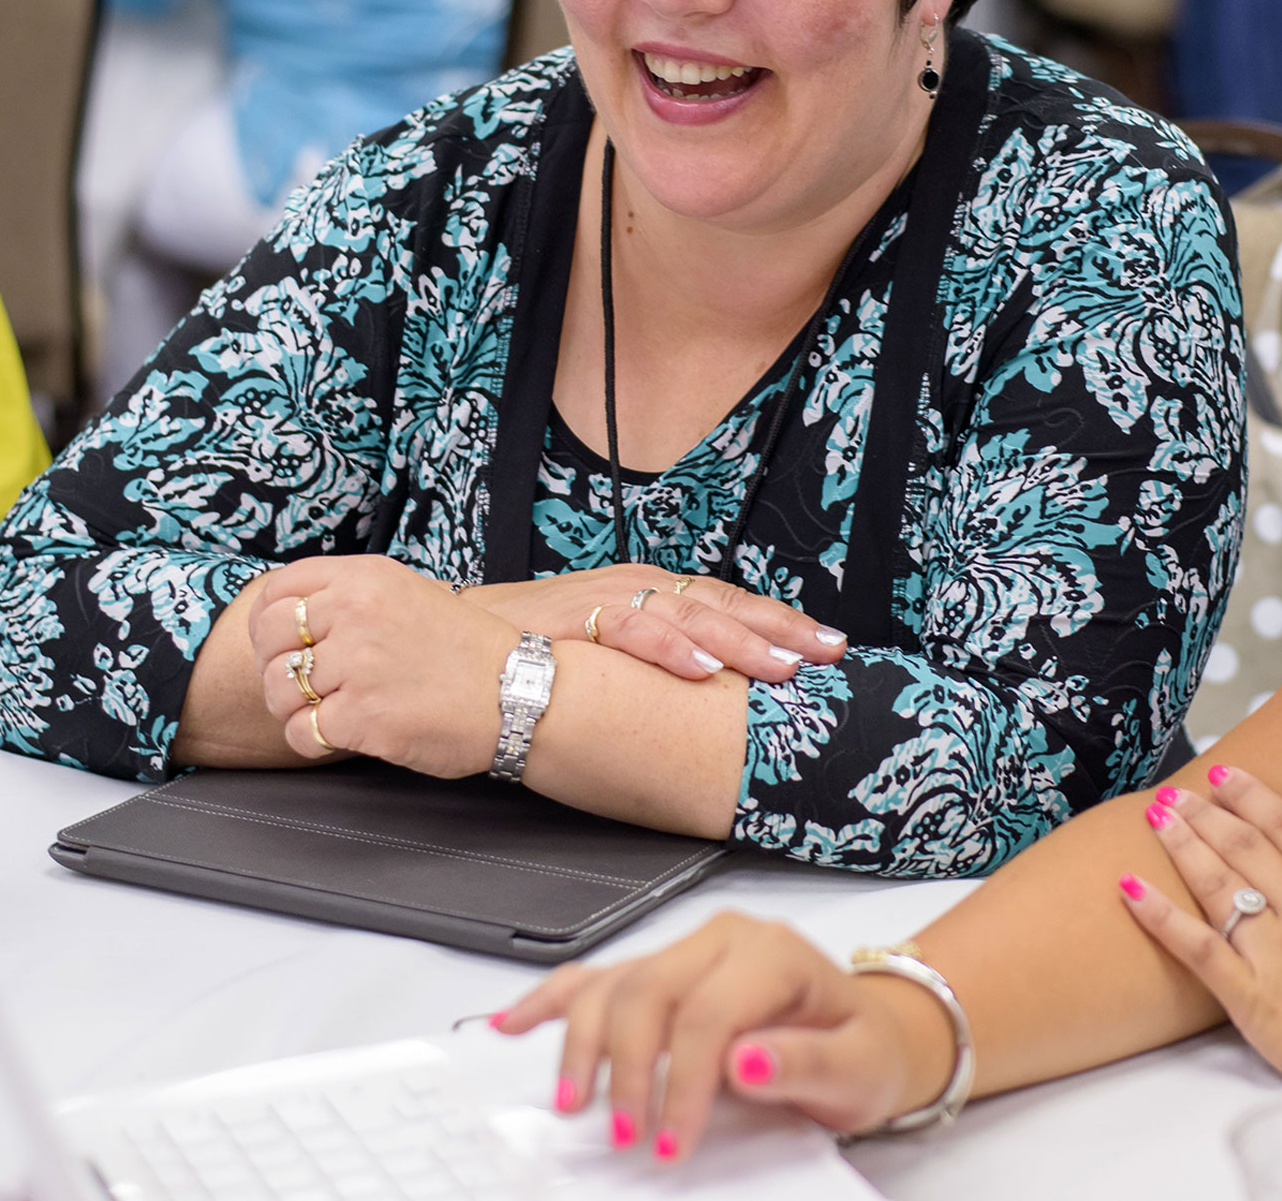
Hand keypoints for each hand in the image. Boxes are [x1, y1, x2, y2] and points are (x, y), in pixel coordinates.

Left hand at [244, 555, 519, 777]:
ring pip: (278, 691)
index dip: (270, 621)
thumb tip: (291, 616)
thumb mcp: (411, 596)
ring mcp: (356, 666)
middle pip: (270, 639)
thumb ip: (353, 598)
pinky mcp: (360, 716)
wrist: (520, 695)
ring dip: (295, 709)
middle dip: (276, 667)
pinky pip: (300, 733)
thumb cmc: (468, 653)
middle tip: (303, 686)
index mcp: (366, 579)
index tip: (284, 643)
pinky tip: (342, 735)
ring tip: (330, 712)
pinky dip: (312, 741)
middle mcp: (356, 614)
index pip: (279, 590)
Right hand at [464, 566, 845, 685]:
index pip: (726, 602)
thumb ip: (653, 659)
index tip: (830, 645)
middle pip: (721, 603)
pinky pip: (629, 631)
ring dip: (739, 640)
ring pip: (686, 613)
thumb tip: (712, 693)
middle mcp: (632, 588)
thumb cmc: (529, 649)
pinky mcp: (570, 622)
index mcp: (647, 592)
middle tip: (831, 651)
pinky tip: (703, 669)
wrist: (450, 639)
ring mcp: (603, 601)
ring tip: (782, 667)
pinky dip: (669, 648)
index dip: (780, 621)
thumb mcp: (604, 649)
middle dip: (781, 628)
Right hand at [491, 912, 953, 1160]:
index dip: (682, 1083)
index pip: (708, 1013)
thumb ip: (806, 1063)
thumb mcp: (856, 1068)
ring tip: (575, 1104)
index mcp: (773, 954)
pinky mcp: (662, 972)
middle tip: (625, 1135)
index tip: (672, 1143)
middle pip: (648, 992)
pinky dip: (552, 1001)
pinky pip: (595, 977)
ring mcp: (686, 951)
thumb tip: (746, 1058)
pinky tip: (513, 1023)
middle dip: (627, 1069)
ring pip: (613, 984)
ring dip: (582, 1044)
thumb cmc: (860, 1050)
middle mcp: (723, 940)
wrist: (868, 1034)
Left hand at [1119, 766, 1281, 1080]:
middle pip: (1248, 847)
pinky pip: (1198, 947)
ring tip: (1154, 816)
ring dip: (1182, 844)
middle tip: (1176, 793)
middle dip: (1207, 815)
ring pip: (1220, 883)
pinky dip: (1160, 915)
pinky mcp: (1255, 998)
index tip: (1228, 776)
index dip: (1254, 798)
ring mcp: (1280, 952)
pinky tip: (1129, 888)